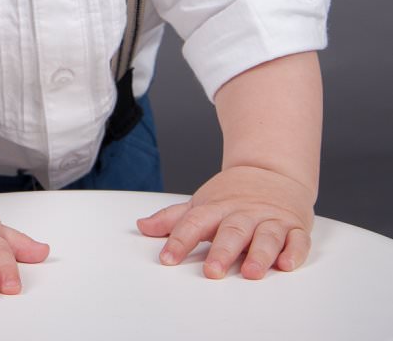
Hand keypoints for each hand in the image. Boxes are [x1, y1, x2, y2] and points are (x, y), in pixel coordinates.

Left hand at [137, 166, 314, 279]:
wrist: (272, 169)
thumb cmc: (233, 194)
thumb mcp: (202, 202)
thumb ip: (174, 218)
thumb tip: (143, 226)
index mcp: (218, 208)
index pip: (195, 223)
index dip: (180, 240)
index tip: (167, 258)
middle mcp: (244, 213)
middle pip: (232, 231)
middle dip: (222, 251)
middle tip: (212, 271)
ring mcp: (270, 219)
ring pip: (266, 236)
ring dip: (260, 254)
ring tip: (251, 272)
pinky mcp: (294, 227)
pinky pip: (297, 240)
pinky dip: (294, 252)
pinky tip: (287, 263)